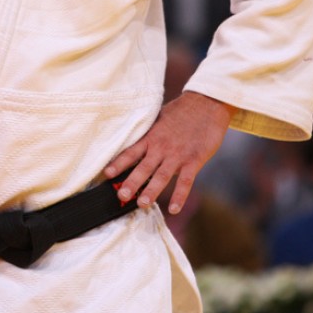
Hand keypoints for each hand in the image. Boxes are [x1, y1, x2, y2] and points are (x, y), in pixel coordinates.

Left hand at [104, 92, 234, 215]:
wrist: (207, 103)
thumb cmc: (182, 112)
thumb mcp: (160, 119)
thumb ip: (150, 134)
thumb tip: (136, 144)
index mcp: (152, 137)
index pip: (131, 152)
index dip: (118, 163)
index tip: (106, 174)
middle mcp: (162, 147)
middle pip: (143, 167)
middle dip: (131, 182)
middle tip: (121, 196)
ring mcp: (178, 154)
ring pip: (162, 176)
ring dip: (152, 191)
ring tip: (142, 204)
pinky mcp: (194, 160)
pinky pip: (186, 181)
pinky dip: (180, 196)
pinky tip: (174, 209)